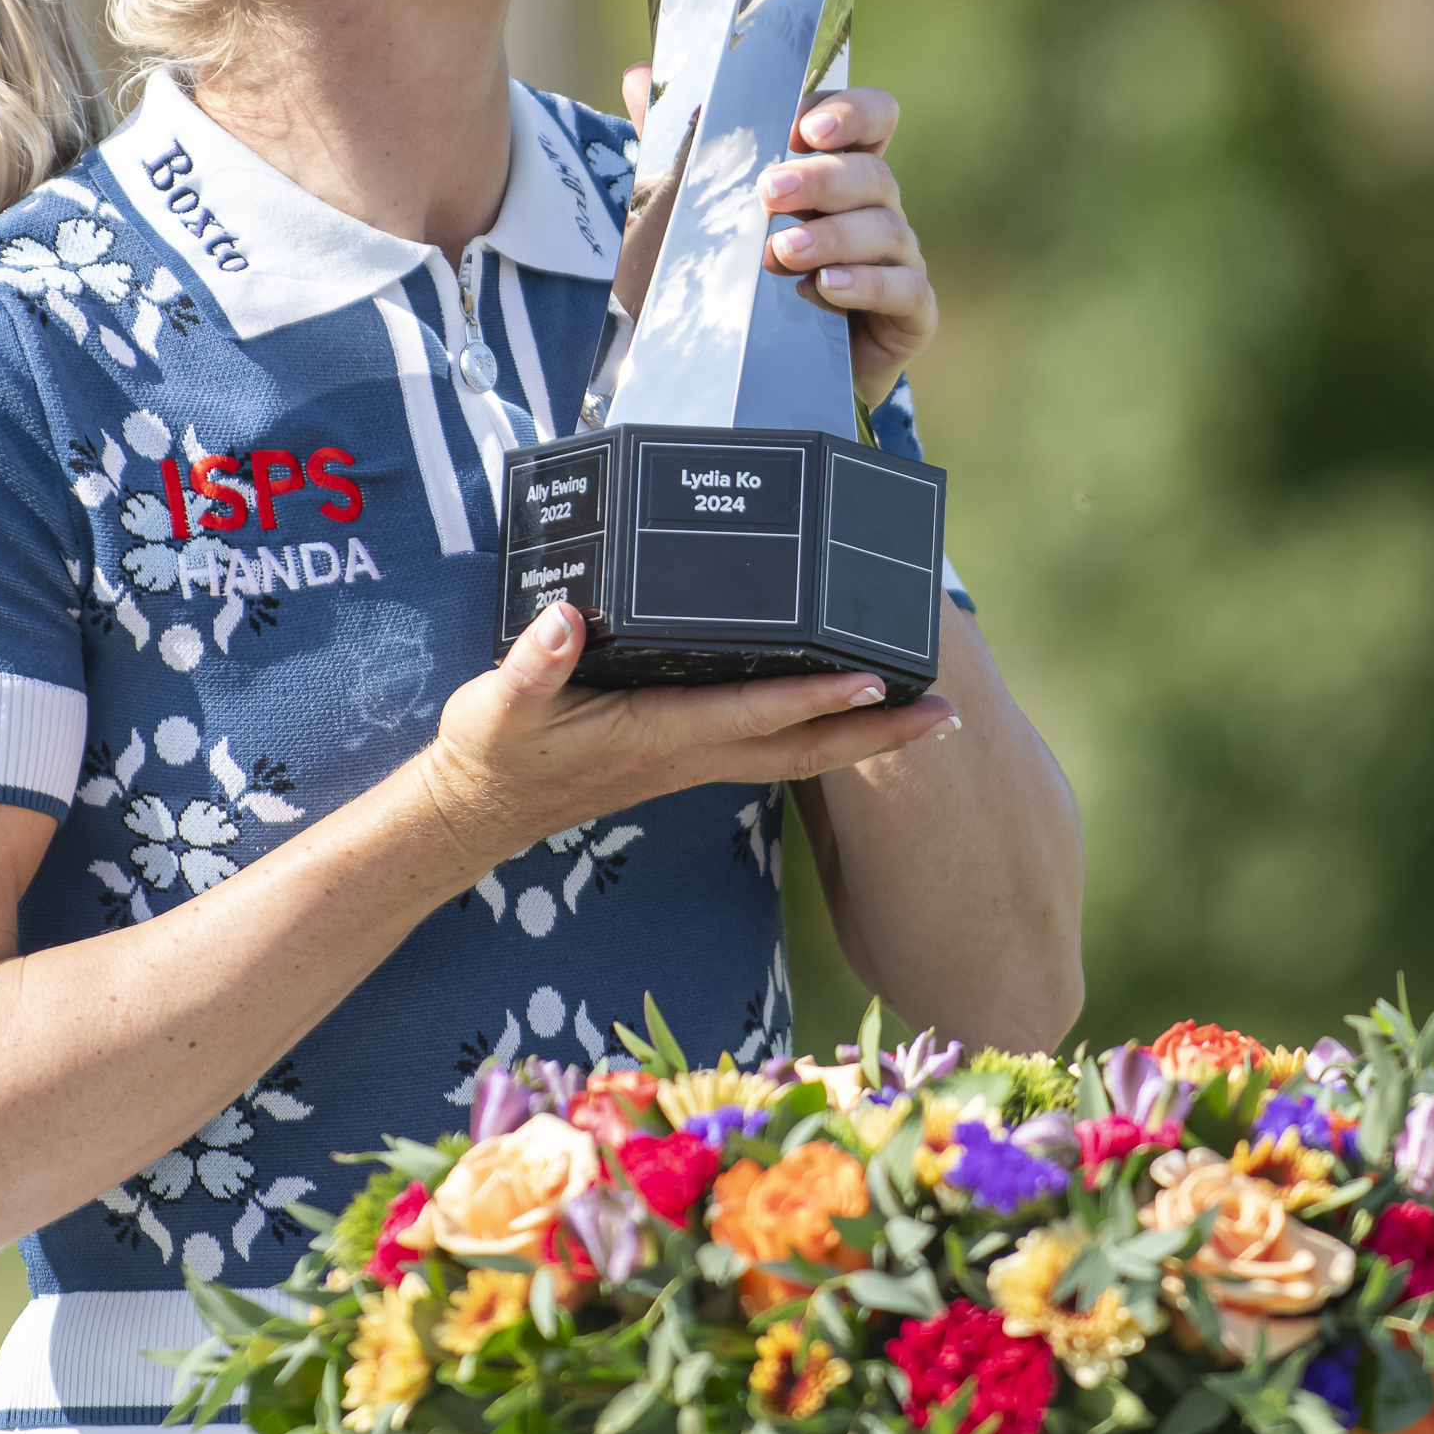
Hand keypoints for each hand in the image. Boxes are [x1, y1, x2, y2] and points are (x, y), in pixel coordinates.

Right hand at [417, 601, 957, 863]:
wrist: (480, 812)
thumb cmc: (494, 753)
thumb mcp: (500, 705)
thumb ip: (533, 665)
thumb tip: (564, 621)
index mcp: (658, 735)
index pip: (754, 715)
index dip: (815, 699)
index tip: (876, 682)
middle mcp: (693, 754)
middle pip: (805, 748)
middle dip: (880, 735)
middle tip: (953, 713)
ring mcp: (697, 760)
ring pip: (799, 752)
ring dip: (866, 735)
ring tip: (929, 710)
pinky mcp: (690, 755)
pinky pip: (776, 746)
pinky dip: (824, 729)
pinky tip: (850, 709)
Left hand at [619, 69, 935, 411]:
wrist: (765, 377)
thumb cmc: (740, 281)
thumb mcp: (701, 211)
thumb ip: (678, 147)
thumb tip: (634, 77)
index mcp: (839, 172)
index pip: (870, 118)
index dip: (850, 112)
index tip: (805, 127)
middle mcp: (876, 210)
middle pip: (872, 173)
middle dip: (821, 177)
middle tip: (769, 191)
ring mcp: (898, 261)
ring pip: (886, 229)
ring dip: (833, 235)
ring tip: (782, 250)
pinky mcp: (910, 314)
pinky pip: (906, 290)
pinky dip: (866, 284)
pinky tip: (825, 288)